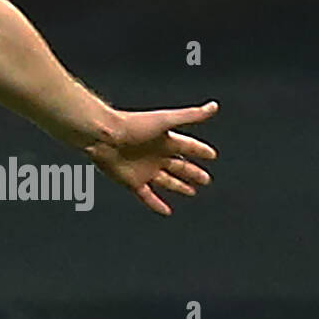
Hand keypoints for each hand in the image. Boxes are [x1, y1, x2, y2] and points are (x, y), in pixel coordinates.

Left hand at [84, 102, 218, 215]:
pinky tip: (166, 211)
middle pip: (179, 165)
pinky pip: (147, 196)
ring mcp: (144, 169)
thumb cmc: (133, 125)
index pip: (187, 146)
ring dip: (179, 186)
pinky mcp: (132, 182)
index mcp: (164, 140)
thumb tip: (214, 106)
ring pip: (166, 181)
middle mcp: (155, 155)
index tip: (211, 155)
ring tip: (192, 192)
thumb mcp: (165, 120)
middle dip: (192, 172)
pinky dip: (156, 204)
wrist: (104, 136)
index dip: (199, 151)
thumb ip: (190, 116)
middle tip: (206, 179)